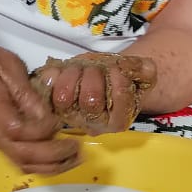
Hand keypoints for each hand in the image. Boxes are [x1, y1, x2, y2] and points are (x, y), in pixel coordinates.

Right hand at [0, 45, 79, 175]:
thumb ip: (26, 92)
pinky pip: (21, 162)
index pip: (17, 130)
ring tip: (74, 158)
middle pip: (20, 153)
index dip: (41, 130)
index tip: (59, 122)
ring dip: (50, 166)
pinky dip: (43, 165)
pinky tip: (61, 159)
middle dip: (52, 154)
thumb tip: (44, 116)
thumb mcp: (10, 66)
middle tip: (75, 146)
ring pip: (22, 163)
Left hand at [30, 53, 155, 133]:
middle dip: (95, 75)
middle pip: (91, 100)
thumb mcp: (138, 72)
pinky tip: (60, 69)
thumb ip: (144, 69)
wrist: (100, 77)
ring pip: (66, 98)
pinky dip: (52, 76)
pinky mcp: (53, 106)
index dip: (119, 80)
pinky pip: (47, 92)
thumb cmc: (118, 77)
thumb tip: (135, 66)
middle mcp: (93, 124)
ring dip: (74, 74)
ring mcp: (71, 117)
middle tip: (96, 67)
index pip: (120, 103)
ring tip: (81, 67)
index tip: (117, 67)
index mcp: (118, 120)